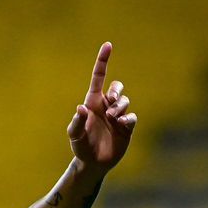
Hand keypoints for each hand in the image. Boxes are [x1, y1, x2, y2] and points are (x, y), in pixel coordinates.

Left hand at [68, 43, 137, 172]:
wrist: (93, 162)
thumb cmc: (81, 147)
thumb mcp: (74, 136)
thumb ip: (77, 123)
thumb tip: (81, 108)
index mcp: (92, 103)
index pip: (98, 78)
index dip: (103, 61)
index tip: (108, 45)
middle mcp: (106, 106)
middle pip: (116, 87)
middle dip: (116, 90)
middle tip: (110, 101)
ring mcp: (117, 116)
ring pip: (125, 101)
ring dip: (120, 107)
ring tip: (112, 118)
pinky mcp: (127, 127)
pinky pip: (132, 116)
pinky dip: (127, 118)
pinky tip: (121, 125)